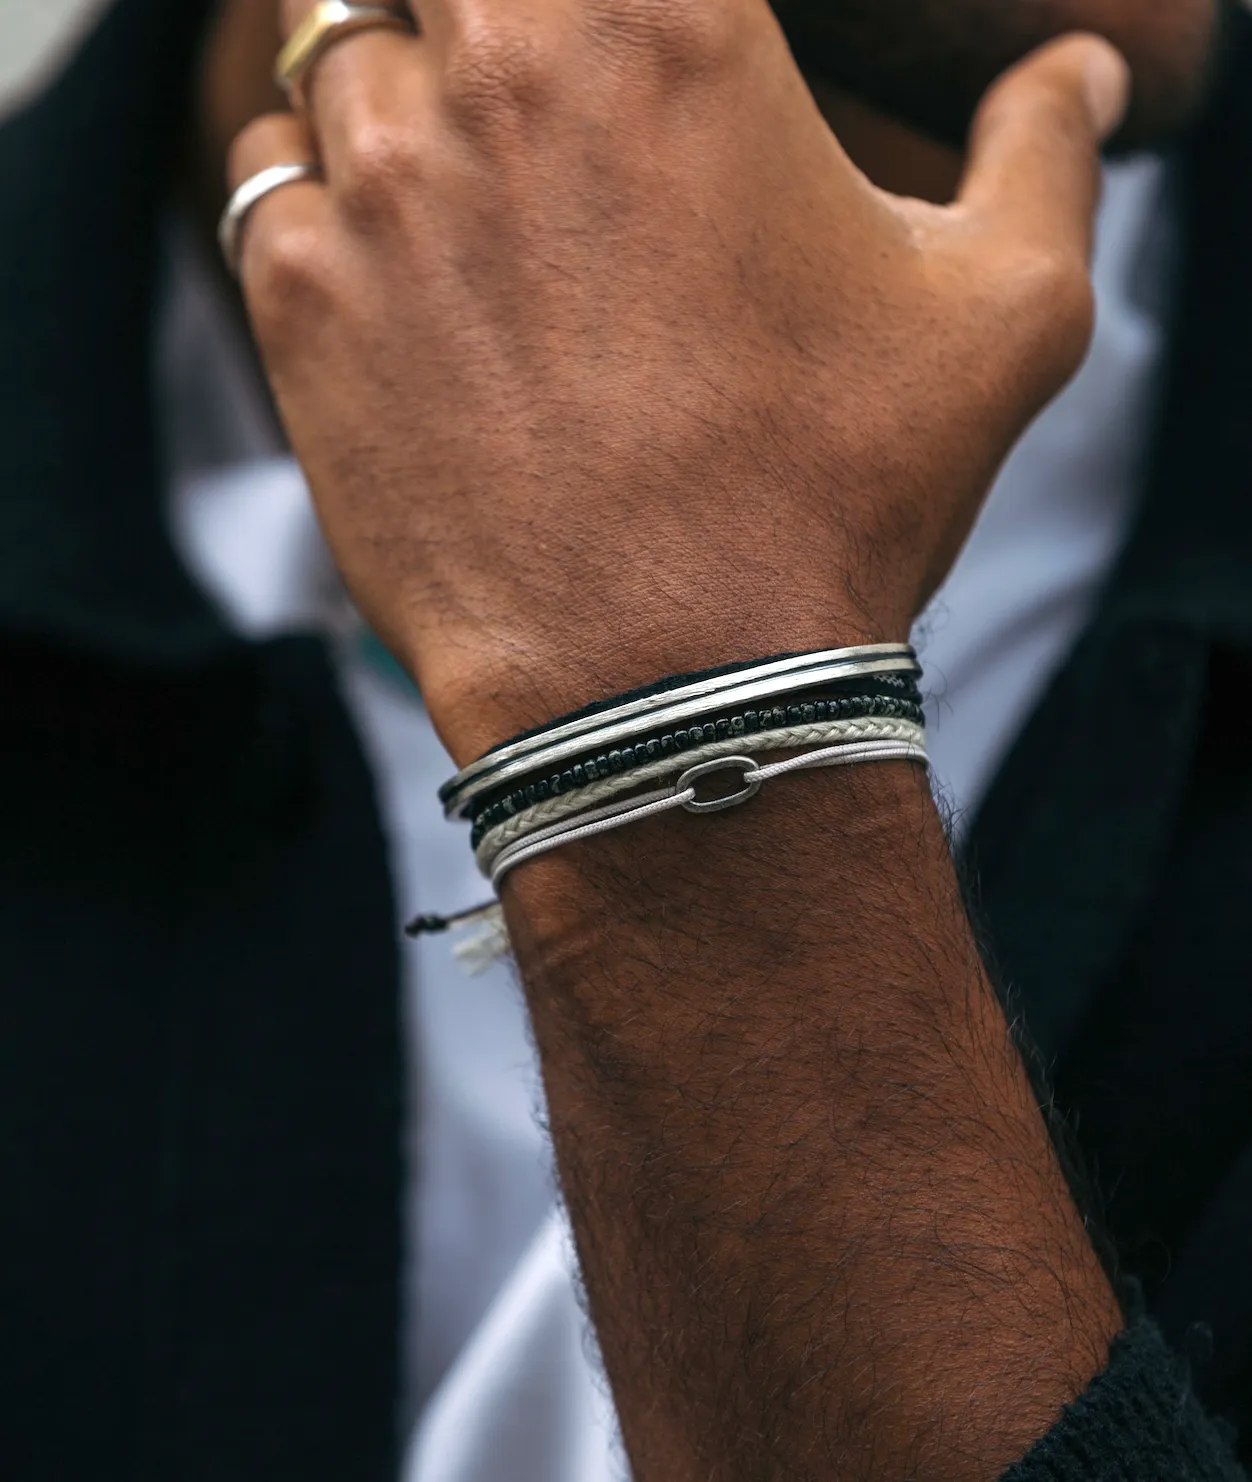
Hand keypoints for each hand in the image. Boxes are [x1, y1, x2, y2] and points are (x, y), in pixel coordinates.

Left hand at [229, 0, 1127, 761]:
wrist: (676, 684)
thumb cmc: (838, 499)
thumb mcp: (1009, 317)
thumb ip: (1044, 155)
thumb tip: (1073, 74)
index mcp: (675, 20)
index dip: (631, 10)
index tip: (645, 67)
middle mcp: (504, 63)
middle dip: (504, 22)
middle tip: (548, 108)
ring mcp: (382, 181)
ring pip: (343, 52)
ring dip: (405, 99)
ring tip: (477, 204)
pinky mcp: (299, 300)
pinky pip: (268, 185)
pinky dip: (319, 204)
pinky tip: (394, 278)